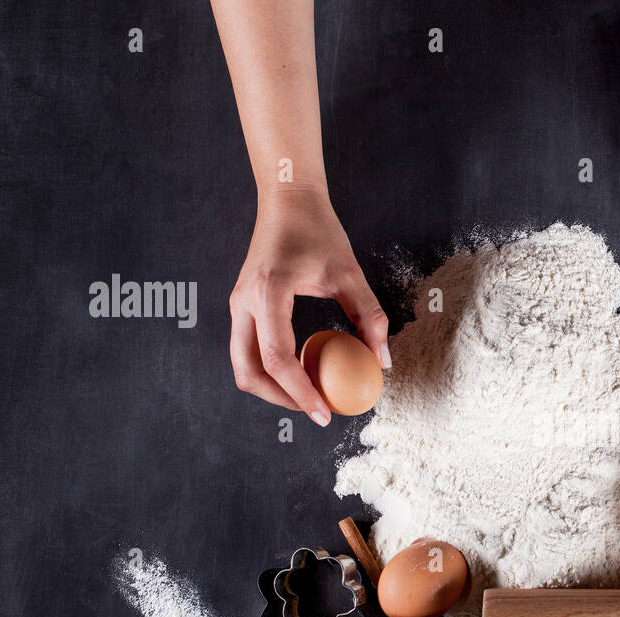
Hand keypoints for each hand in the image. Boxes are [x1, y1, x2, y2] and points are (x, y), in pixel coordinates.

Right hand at [228, 186, 389, 423]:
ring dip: (272, 388)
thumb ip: (369, 316)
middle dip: (281, 399)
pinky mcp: (240, 306)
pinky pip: (246, 350)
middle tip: (317, 411)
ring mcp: (237, 304)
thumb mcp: (349, 272)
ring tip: (309, 395)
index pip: (277, 358)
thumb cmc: (318, 230)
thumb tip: (382, 361)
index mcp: (268, 293)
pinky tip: (301, 370)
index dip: (300, 392)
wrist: (287, 200)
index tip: (325, 413)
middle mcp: (243, 301)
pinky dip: (268, 370)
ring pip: (242, 365)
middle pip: (249, 372)